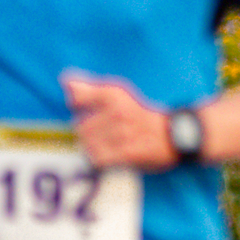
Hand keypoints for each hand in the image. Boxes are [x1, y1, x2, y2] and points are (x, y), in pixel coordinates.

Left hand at [62, 70, 177, 169]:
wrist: (175, 134)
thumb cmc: (142, 115)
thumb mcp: (119, 94)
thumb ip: (90, 88)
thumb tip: (64, 79)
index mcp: (115, 94)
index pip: (78, 100)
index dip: (79, 109)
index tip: (90, 112)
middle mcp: (117, 111)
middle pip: (80, 126)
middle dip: (88, 132)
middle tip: (105, 132)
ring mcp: (122, 133)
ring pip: (87, 144)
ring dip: (94, 147)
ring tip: (108, 144)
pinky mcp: (126, 153)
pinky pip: (97, 159)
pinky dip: (100, 160)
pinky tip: (111, 155)